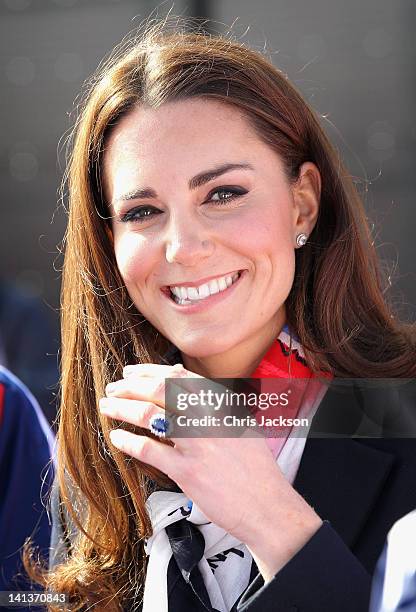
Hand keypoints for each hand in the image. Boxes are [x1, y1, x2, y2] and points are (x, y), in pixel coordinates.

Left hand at [100, 362, 321, 578]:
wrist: (267, 504)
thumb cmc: (254, 467)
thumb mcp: (240, 423)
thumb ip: (213, 401)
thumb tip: (181, 376)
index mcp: (221, 404)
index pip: (178, 376)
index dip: (149, 371)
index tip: (130, 372)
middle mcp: (208, 417)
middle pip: (158, 390)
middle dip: (129, 387)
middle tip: (112, 388)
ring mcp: (197, 443)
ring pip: (149, 415)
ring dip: (122, 408)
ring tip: (106, 407)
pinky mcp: (187, 471)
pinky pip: (149, 450)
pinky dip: (129, 442)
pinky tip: (117, 438)